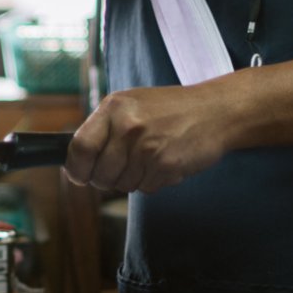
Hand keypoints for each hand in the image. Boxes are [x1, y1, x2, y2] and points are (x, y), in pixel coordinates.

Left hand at [64, 84, 234, 193]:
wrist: (216, 111)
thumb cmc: (172, 109)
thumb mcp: (132, 105)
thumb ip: (105, 129)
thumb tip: (77, 162)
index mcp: (114, 107)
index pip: (80, 148)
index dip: (77, 169)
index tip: (80, 176)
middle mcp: (127, 126)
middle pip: (100, 174)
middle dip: (108, 179)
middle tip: (125, 167)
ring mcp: (146, 147)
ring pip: (123, 185)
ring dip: (134, 179)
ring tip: (151, 157)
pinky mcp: (165, 165)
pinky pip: (146, 188)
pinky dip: (154, 181)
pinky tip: (166, 160)